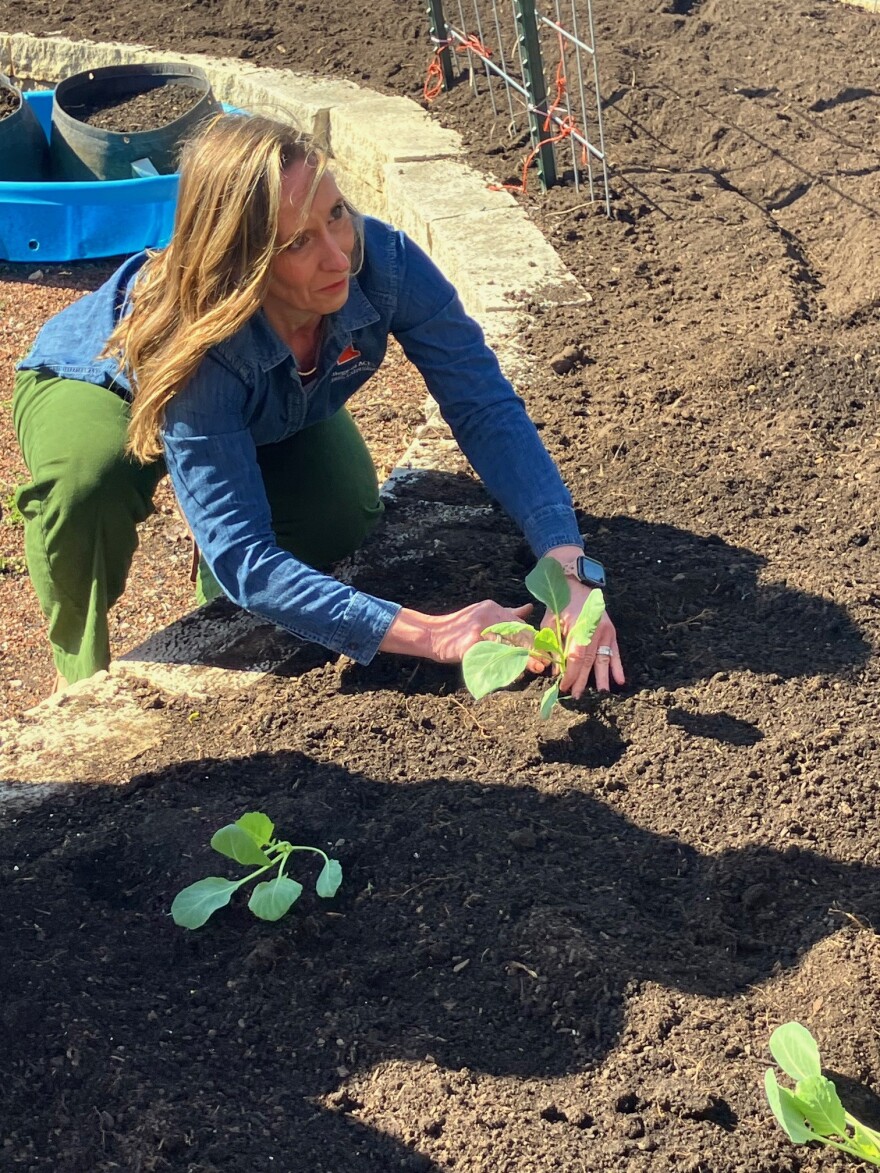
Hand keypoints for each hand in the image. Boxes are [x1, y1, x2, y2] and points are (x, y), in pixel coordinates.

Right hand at [381, 600, 533, 663]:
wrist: (432, 634)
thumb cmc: (460, 627)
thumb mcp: (483, 613)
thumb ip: (507, 613)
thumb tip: (529, 608)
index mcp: (492, 608)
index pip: (520, 624)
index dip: (533, 639)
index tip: (543, 652)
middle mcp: (487, 616)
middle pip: (516, 635)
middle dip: (531, 651)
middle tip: (541, 664)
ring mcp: (477, 631)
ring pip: (507, 648)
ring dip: (522, 661)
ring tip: (532, 670)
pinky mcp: (469, 646)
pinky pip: (491, 658)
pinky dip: (503, 668)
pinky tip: (512, 675)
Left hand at [540, 582, 624, 698]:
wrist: (577, 584)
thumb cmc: (561, 604)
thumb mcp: (550, 622)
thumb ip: (550, 645)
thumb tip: (553, 669)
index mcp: (579, 629)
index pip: (575, 657)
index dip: (570, 674)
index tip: (564, 687)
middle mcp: (595, 632)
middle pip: (589, 661)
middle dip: (583, 680)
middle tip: (578, 696)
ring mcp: (605, 632)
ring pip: (603, 659)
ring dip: (603, 677)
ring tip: (602, 693)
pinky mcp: (611, 632)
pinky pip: (615, 652)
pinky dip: (618, 666)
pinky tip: (620, 680)